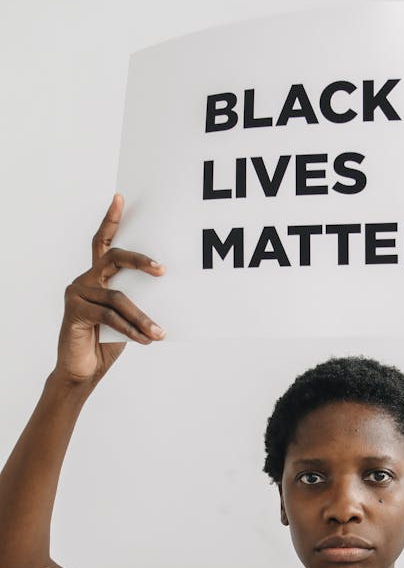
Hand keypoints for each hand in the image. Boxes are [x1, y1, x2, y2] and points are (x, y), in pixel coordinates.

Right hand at [56, 194, 166, 383]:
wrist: (84, 369)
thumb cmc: (107, 341)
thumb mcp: (127, 317)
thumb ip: (137, 299)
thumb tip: (164, 288)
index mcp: (98, 276)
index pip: (103, 242)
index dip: (111, 220)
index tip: (120, 198)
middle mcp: (86, 279)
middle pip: (113, 258)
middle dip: (140, 261)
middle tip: (162, 270)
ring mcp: (78, 292)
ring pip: (118, 296)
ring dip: (143, 317)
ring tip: (159, 333)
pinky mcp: (74, 310)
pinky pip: (110, 316)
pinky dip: (131, 329)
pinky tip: (146, 339)